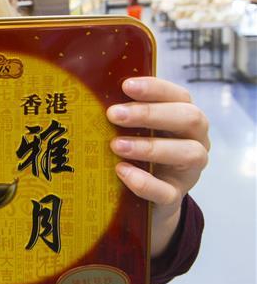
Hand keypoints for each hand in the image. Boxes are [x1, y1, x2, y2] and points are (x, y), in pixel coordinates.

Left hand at [107, 77, 208, 256]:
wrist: (145, 197)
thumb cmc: (137, 151)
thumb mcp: (132, 130)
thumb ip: (122, 112)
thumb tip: (87, 91)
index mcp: (184, 117)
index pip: (179, 96)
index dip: (155, 89)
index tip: (126, 86)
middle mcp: (195, 140)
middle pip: (189, 119)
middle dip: (150, 114)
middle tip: (113, 114)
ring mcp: (188, 171)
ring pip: (188, 153)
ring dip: (150, 147)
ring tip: (116, 145)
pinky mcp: (175, 196)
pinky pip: (167, 192)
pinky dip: (144, 181)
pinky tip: (121, 171)